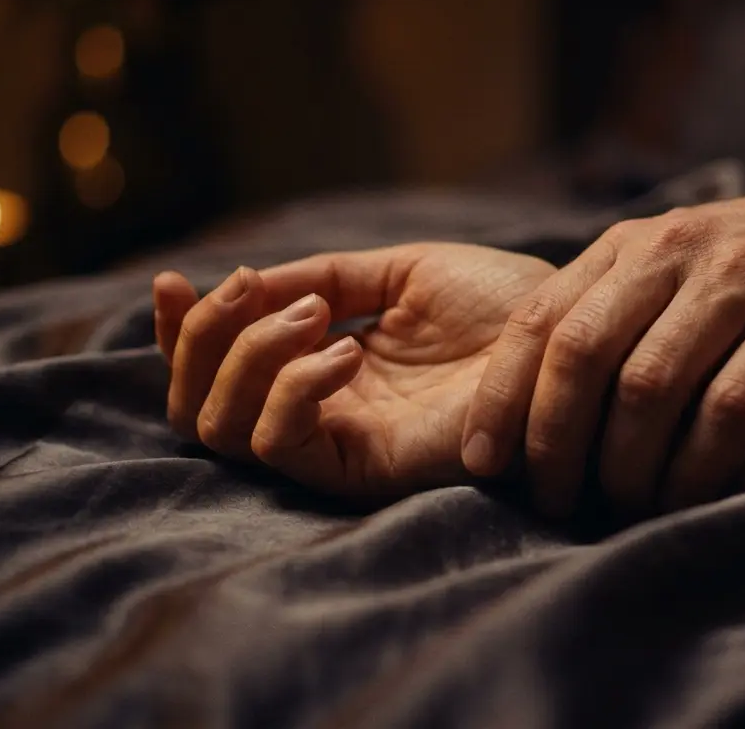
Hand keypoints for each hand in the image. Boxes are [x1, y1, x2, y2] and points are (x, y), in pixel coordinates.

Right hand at [153, 243, 554, 501]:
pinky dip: (291, 390)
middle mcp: (318, 413)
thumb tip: (241, 286)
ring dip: (247, 356)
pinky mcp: (367, 471)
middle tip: (246, 290)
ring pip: (226, 431)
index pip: (217, 370)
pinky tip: (345, 351)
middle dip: (200, 341)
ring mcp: (339, 444)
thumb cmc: (504, 307)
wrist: (573, 332)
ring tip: (316, 316)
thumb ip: (318, 279)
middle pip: (198, 408)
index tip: (170, 281)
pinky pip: (284, 447)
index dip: (178, 331)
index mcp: (320, 367)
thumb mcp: (397, 273)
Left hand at [460, 187, 744, 517]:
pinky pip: (731, 409)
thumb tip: (532, 395)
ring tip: (618, 505)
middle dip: (553, 440)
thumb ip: (607, 306)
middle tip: (549, 498)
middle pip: (581, 356)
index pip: (537, 320)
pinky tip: (683, 498)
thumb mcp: (672, 255)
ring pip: (649, 388)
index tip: (482, 460)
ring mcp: (740, 286)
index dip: (501, 396)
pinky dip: (697, 466)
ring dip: (624, 463)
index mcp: (630, 245)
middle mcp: (674, 256)